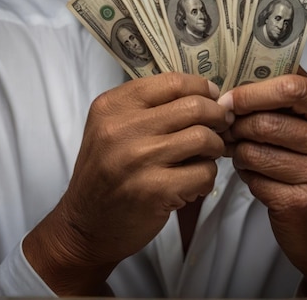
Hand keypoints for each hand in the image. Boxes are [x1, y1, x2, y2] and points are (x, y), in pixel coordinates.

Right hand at [23, 72, 232, 293]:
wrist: (84, 224)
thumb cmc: (106, 171)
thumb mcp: (111, 126)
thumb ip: (149, 106)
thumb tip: (205, 95)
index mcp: (113, 106)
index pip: (172, 82)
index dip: (201, 87)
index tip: (212, 97)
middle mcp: (122, 129)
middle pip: (193, 107)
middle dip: (217, 115)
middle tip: (221, 125)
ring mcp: (138, 160)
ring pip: (202, 137)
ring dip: (215, 146)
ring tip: (208, 154)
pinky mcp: (154, 191)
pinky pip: (203, 173)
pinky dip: (208, 176)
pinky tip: (196, 181)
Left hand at [218, 67, 306, 295]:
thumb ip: (297, 107)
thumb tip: (248, 77)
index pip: (295, 87)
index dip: (255, 90)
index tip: (231, 97)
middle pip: (269, 121)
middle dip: (238, 123)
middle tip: (225, 126)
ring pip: (255, 151)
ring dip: (237, 149)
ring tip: (237, 149)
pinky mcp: (300, 204)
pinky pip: (254, 178)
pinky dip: (244, 173)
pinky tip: (250, 173)